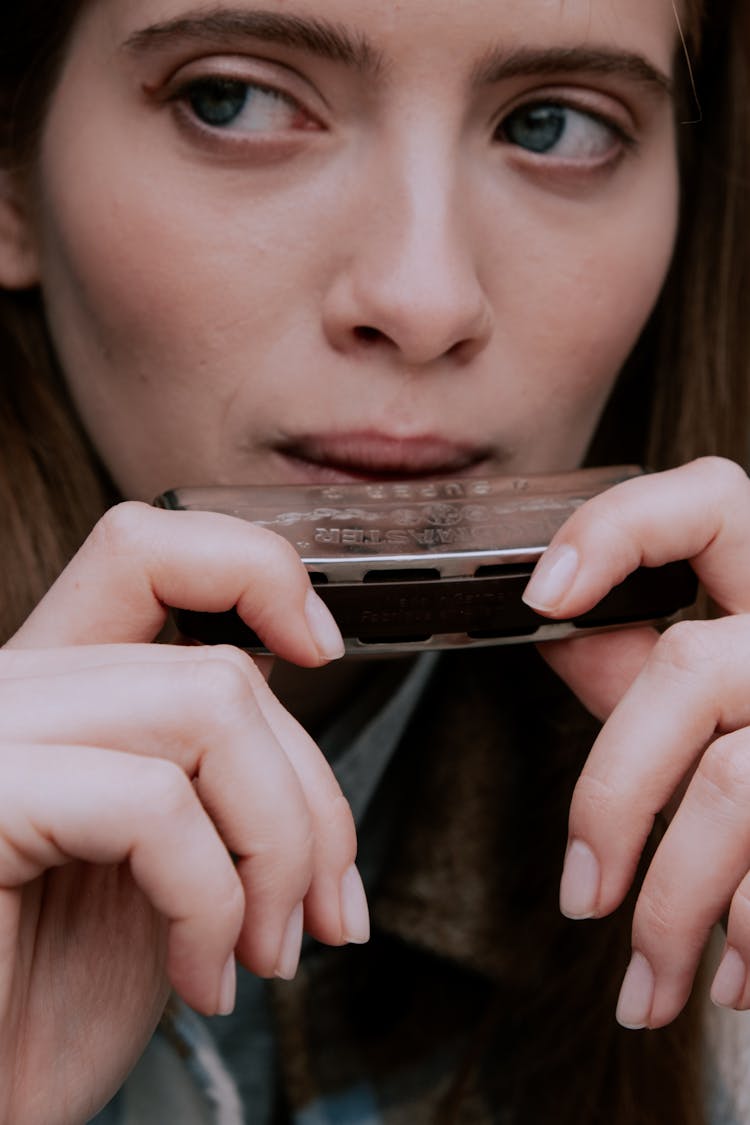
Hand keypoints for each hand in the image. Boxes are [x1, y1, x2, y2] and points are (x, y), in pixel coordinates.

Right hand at [0, 502, 364, 1124]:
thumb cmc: (50, 1003)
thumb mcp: (166, 863)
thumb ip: (213, 770)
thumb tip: (304, 711)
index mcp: (57, 692)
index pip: (146, 550)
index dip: (249, 569)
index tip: (319, 647)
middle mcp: (13, 691)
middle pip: (220, 668)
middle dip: (309, 801)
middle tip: (320, 913)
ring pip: (208, 708)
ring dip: (278, 850)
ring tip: (265, 951)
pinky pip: (153, 803)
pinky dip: (214, 903)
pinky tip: (201, 981)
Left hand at [522, 457, 749, 1029]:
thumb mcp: (725, 679)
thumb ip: (642, 655)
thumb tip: (549, 629)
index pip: (707, 499)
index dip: (617, 531)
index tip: (538, 599)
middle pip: (689, 674)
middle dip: (614, 796)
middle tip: (579, 898)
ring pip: (739, 789)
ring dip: (678, 907)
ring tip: (646, 990)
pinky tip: (734, 979)